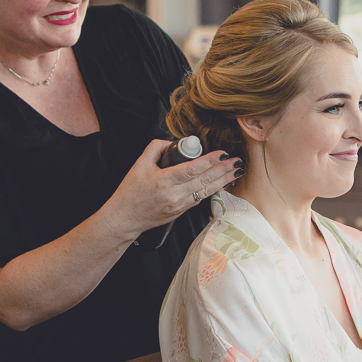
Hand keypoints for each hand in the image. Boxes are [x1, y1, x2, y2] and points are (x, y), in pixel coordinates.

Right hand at [103, 139, 242, 239]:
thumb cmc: (130, 193)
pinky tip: (223, 183)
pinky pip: (200, 198)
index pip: (192, 169)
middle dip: (223, 170)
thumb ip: (156, 148)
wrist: (125, 219)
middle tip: (237, 161)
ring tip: (236, 171)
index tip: (222, 152)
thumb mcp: (138, 165)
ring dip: (223, 181)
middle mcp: (174, 195)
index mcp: (163, 181)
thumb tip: (173, 142)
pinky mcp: (181, 211)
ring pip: (206, 191)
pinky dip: (213, 189)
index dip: (210, 160)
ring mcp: (179, 205)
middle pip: (204, 180)